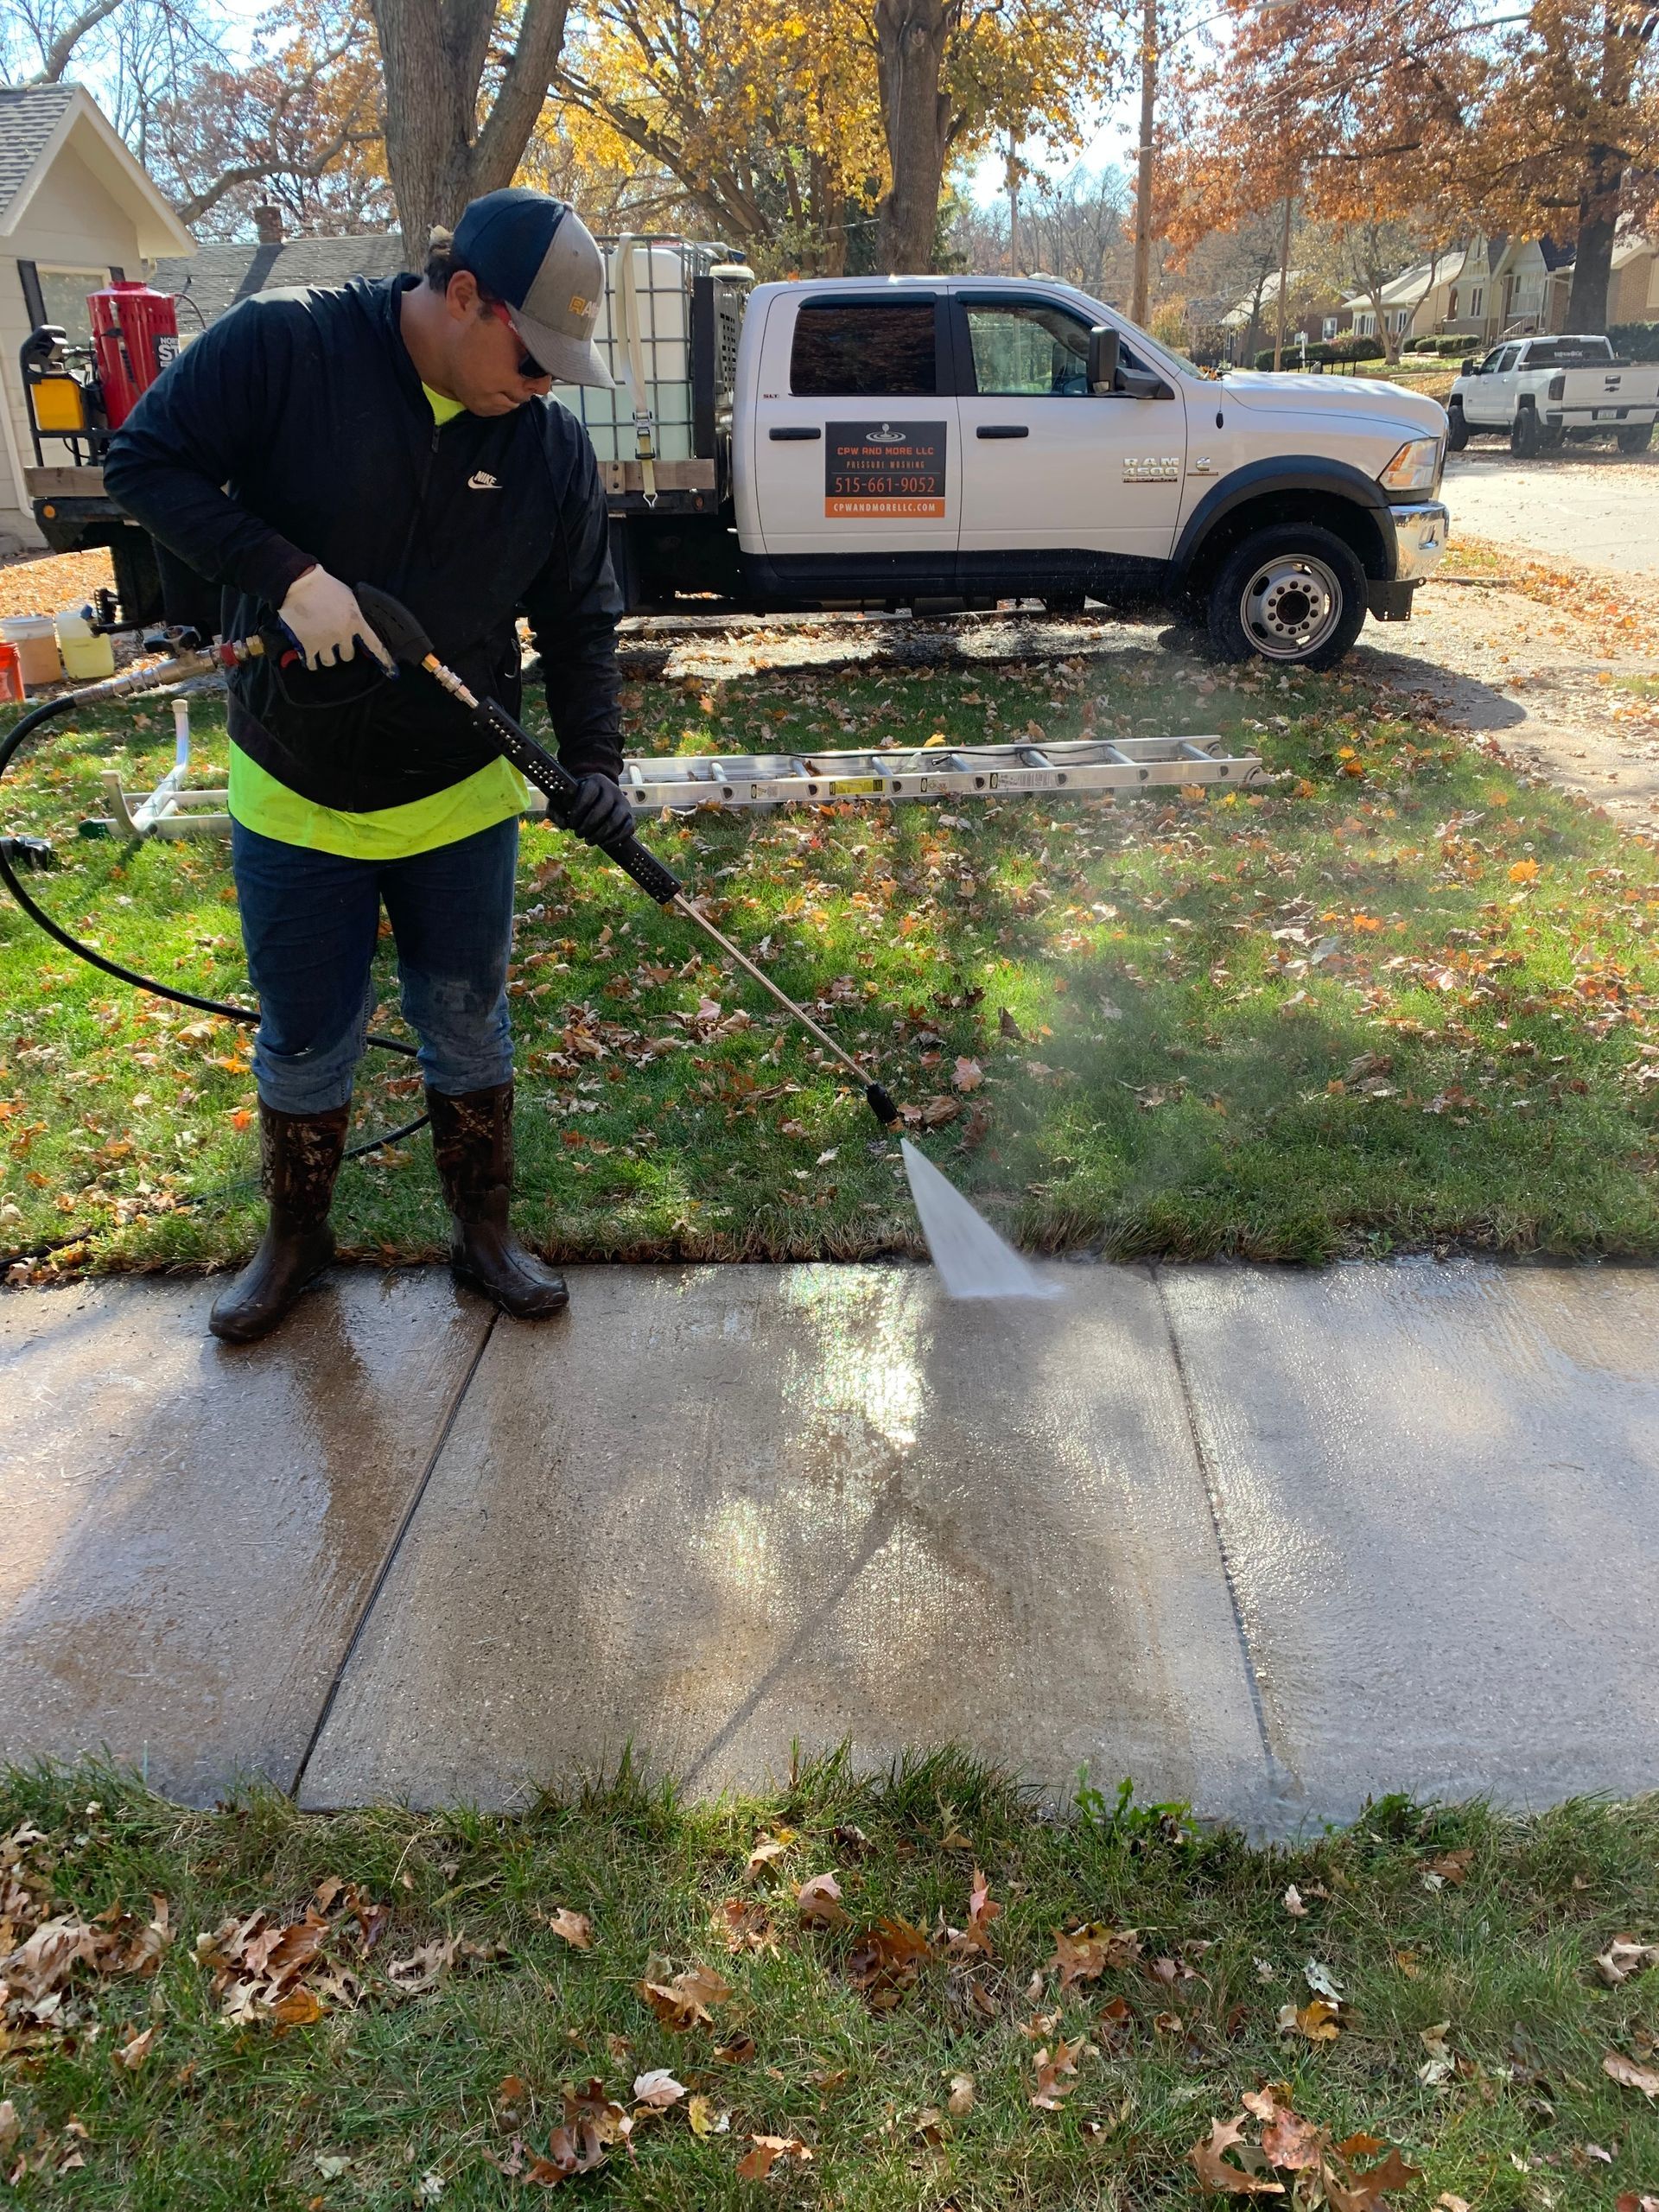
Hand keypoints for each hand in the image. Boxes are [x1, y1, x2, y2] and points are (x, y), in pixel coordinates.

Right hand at [278, 565, 394, 672]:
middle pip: (348, 656)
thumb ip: (355, 613)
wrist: (299, 584)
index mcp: (355, 621)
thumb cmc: (324, 586)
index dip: (383, 659)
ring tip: (322, 649)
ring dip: (328, 657)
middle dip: (343, 650)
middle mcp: (342, 634)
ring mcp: (325, 641)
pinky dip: (311, 662)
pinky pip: (313, 664)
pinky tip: (310, 658)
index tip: (392, 671)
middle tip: (335, 643)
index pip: (374, 644)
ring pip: (331, 662)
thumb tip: (358, 624)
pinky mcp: (308, 645)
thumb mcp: (348, 597)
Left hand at [563, 773, 632, 847]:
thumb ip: (555, 811)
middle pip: (602, 808)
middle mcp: (612, 789)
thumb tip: (564, 824)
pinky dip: (615, 839)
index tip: (571, 824)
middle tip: (579, 834)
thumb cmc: (575, 800)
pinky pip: (627, 829)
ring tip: (589, 841)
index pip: (588, 794)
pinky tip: (604, 843)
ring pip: (615, 819)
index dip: (579, 811)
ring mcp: (623, 803)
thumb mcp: (561, 801)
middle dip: (589, 825)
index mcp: (595, 781)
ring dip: (601, 834)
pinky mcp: (630, 816)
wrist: (597, 796)